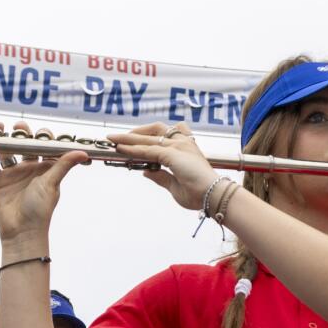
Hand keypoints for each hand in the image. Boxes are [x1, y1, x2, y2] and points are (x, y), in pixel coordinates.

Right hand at [0, 121, 89, 246]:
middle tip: (19, 127)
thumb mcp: (52, 183)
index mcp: (45, 169)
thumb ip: (63, 165)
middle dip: (22, 134)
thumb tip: (82, 153)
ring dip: (1, 139)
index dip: (43, 138)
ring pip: (6, 152)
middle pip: (24, 146)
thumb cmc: (40, 210)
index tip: (41, 132)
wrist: (22, 231)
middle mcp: (30, 169)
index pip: (45, 147)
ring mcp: (13, 175)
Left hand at [104, 122, 220, 210]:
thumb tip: (147, 172)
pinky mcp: (173, 153)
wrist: (214, 196)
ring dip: (128, 138)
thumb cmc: (200, 194)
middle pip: (154, 130)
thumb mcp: (175, 186)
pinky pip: (147, 149)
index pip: (162, 136)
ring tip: (113, 139)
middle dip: (134, 133)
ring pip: (148, 138)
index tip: (129, 141)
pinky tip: (121, 149)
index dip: (144, 137)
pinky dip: (133, 148)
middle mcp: (183, 142)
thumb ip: (161, 177)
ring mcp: (179, 146)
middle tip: (117, 137)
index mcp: (185, 148)